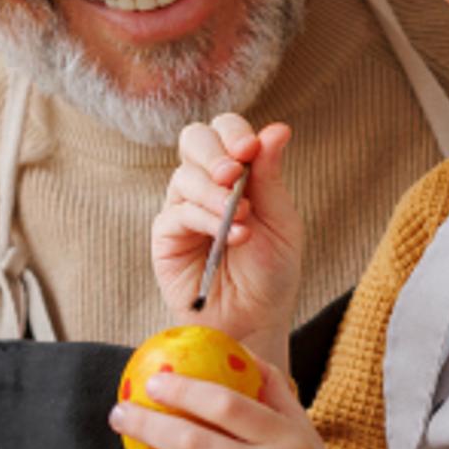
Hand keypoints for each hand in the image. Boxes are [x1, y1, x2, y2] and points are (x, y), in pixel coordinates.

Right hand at [151, 116, 299, 349]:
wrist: (254, 320)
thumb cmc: (271, 273)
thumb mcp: (281, 220)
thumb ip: (271, 176)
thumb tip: (278, 128)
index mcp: (237, 173)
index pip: (225, 130)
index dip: (234, 132)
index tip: (250, 150)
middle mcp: (206, 184)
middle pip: (194, 138)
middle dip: (215, 151)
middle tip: (234, 173)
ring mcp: (183, 207)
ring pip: (184, 175)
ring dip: (215, 193)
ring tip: (242, 219)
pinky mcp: (167, 235)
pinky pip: (178, 212)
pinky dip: (206, 219)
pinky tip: (232, 236)